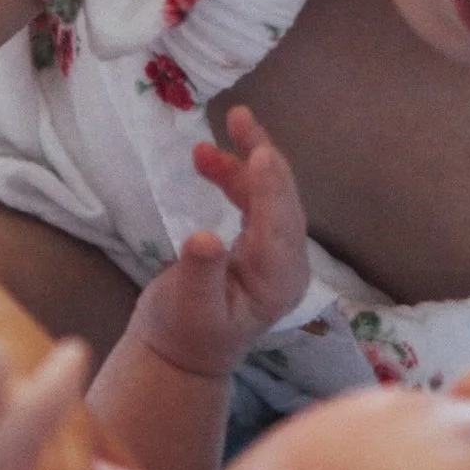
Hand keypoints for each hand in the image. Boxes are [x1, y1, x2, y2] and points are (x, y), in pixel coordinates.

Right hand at [130, 107, 311, 379]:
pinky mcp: (261, 244)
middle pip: (283, 201)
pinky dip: (235, 177)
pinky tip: (209, 159)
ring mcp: (276, 253)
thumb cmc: (183, 333)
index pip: (279, 226)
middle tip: (239, 118)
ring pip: (269, 195)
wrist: (183, 352)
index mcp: (277, 282)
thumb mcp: (186, 306)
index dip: (271, 188)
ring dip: (244, 162)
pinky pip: (256, 200)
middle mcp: (286, 265)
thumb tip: (204, 239)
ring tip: (213, 134)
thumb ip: (198, 272)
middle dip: (263, 157)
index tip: (260, 153)